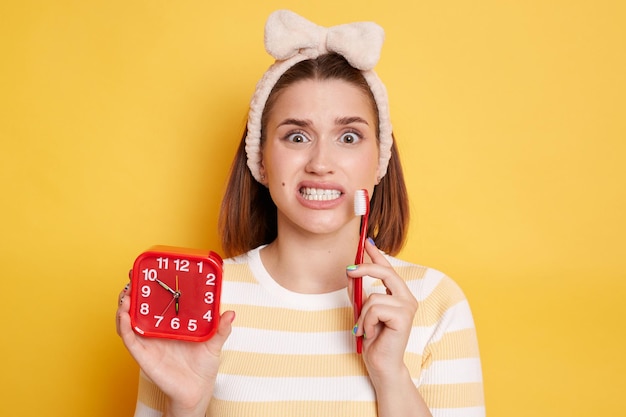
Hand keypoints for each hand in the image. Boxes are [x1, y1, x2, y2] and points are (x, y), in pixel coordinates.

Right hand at [116, 283, 234, 416]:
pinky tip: (125, 316)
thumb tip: (231, 313)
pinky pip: (130, 339)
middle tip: (131, 277)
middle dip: (131, 292)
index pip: (156, 301)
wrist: (197, 391)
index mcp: (170, 324)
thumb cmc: (203, 366)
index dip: (148, 286)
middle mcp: (156, 331)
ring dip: (124, 306)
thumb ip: (221, 329)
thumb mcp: (214, 343)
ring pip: (129, 321)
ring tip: (126, 294)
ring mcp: (148, 342)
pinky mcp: (144, 355)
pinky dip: (124, 327)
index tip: (146, 270)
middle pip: (138, 307)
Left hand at [346, 239, 417, 379]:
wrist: (381, 365)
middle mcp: (407, 299)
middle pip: (385, 273)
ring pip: (373, 297)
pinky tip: (372, 333)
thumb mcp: (361, 311)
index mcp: (399, 296)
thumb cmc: (374, 340)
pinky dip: (367, 322)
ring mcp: (407, 307)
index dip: (377, 254)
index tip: (366, 241)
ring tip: (366, 329)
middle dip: (365, 269)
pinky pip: (374, 309)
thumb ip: (358, 292)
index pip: (388, 269)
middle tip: (348, 270)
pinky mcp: (404, 317)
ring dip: (362, 315)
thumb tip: (350, 271)